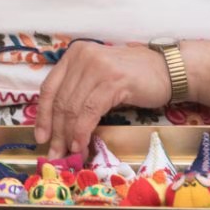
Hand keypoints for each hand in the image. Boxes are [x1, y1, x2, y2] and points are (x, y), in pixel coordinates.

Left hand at [34, 41, 170, 158]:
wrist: (169, 71)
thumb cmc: (134, 77)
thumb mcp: (99, 77)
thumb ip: (80, 91)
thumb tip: (59, 126)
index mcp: (75, 54)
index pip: (50, 87)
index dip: (43, 115)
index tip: (41, 137)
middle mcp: (82, 56)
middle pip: (61, 100)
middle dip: (56, 132)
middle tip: (55, 154)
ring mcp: (97, 67)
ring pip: (73, 108)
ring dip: (68, 136)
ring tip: (69, 154)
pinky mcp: (112, 81)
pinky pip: (90, 112)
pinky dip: (82, 132)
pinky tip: (82, 145)